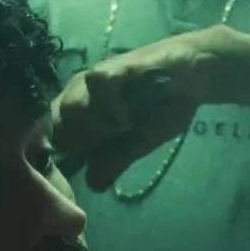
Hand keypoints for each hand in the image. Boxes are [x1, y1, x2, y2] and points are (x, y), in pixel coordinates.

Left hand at [56, 28, 226, 191]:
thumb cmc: (163, 108)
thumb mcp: (139, 144)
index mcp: (80, 111)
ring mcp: (94, 79)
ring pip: (71, 107)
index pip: (55, 136)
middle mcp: (79, 92)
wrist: (194, 75)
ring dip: (98, 125)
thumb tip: (93, 185)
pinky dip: (111, 105)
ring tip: (125, 126)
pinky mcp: (115, 65)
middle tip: (116, 139)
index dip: (71, 152)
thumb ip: (115, 160)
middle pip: (58, 127)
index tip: (98, 156)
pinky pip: (97, 84)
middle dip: (85, 142)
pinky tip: (129, 114)